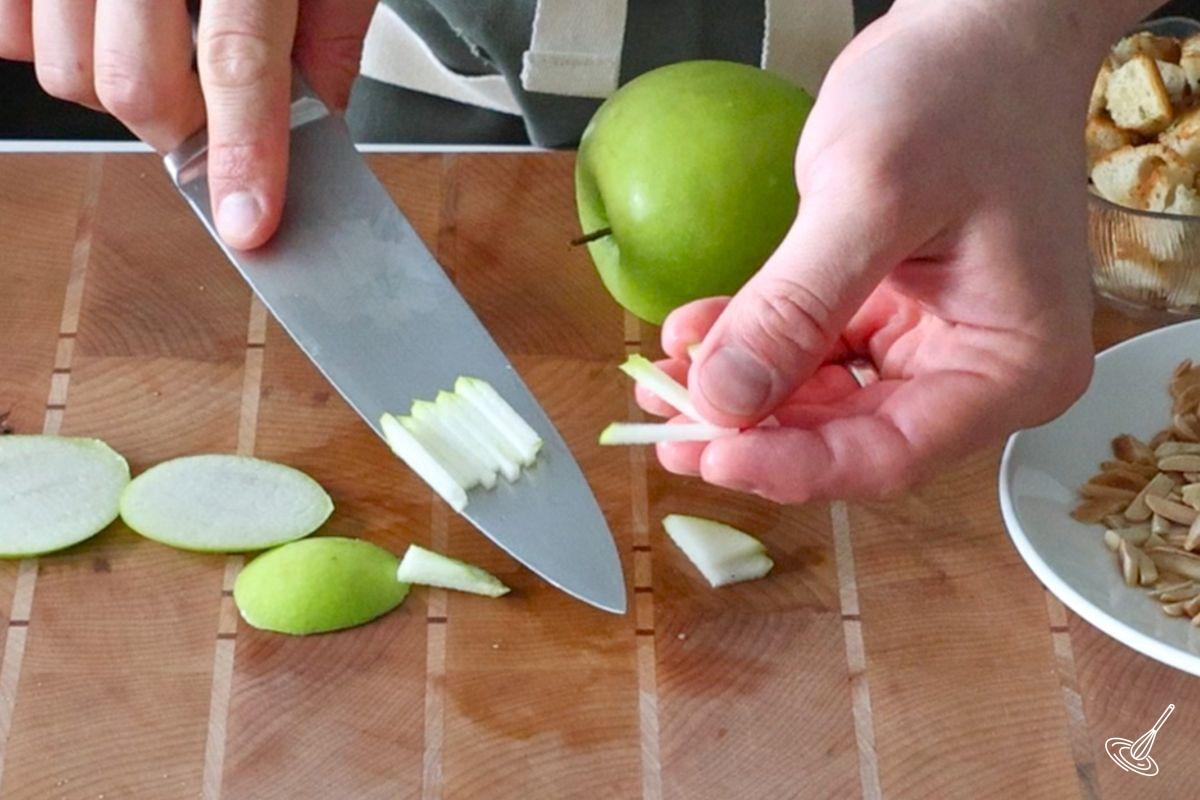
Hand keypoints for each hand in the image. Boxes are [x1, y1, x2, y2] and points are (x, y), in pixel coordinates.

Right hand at [0, 0, 375, 248]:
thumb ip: (327, 37)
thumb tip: (321, 126)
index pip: (239, 63)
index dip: (245, 154)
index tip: (249, 224)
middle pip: (132, 83)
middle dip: (179, 130)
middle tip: (213, 118)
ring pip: (65, 68)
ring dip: (119, 92)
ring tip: (162, 47)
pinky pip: (15, 29)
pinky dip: (59, 44)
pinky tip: (108, 16)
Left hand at [638, 1, 1143, 502]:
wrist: (979, 29)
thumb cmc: (960, 93)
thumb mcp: (870, 196)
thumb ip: (796, 308)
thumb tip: (722, 403)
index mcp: (1013, 365)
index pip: (889, 453)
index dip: (791, 467)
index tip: (707, 457)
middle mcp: (978, 373)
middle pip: (849, 437)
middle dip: (752, 433)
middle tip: (664, 426)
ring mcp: (932, 347)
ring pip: (820, 403)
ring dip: (740, 393)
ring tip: (663, 382)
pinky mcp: (890, 316)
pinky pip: (812, 354)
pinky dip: (753, 346)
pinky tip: (696, 334)